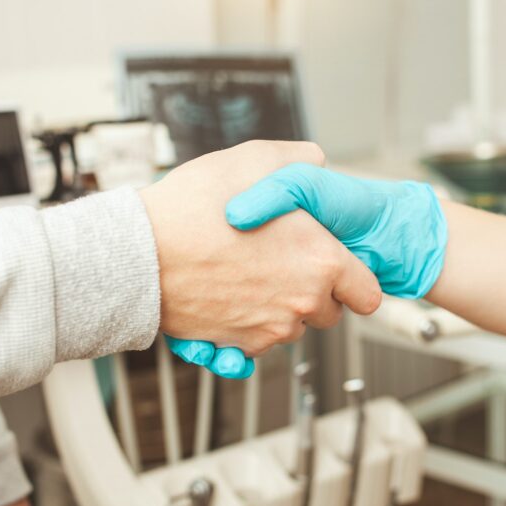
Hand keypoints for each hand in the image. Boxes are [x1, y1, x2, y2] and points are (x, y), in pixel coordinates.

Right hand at [140, 141, 381, 367]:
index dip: (354, 278)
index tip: (339, 268)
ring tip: (246, 269)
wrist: (138, 254)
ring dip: (279, 305)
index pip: (368, 292)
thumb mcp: (256, 159)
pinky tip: (226, 291)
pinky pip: (257, 341)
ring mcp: (270, 329)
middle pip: (329, 310)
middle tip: (282, 259)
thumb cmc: (193, 208)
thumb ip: (301, 159)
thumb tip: (316, 162)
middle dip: (314, 289)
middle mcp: (302, 302)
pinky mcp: (238, 346)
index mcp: (322, 261)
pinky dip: (247, 323)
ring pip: (291, 325)